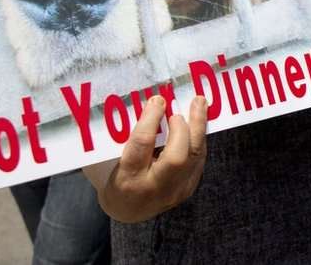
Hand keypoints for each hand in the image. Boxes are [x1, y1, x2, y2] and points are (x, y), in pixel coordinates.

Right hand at [87, 95, 207, 222]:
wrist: (128, 211)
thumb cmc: (118, 177)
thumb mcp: (110, 162)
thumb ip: (127, 137)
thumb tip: (149, 103)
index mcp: (128, 179)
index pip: (142, 146)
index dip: (151, 120)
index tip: (158, 101)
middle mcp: (153, 188)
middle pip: (176, 157)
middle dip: (181, 128)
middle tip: (179, 108)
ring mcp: (174, 192)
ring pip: (194, 157)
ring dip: (198, 127)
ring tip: (200, 103)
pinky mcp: (187, 189)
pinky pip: (198, 159)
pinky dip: (198, 138)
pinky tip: (198, 122)